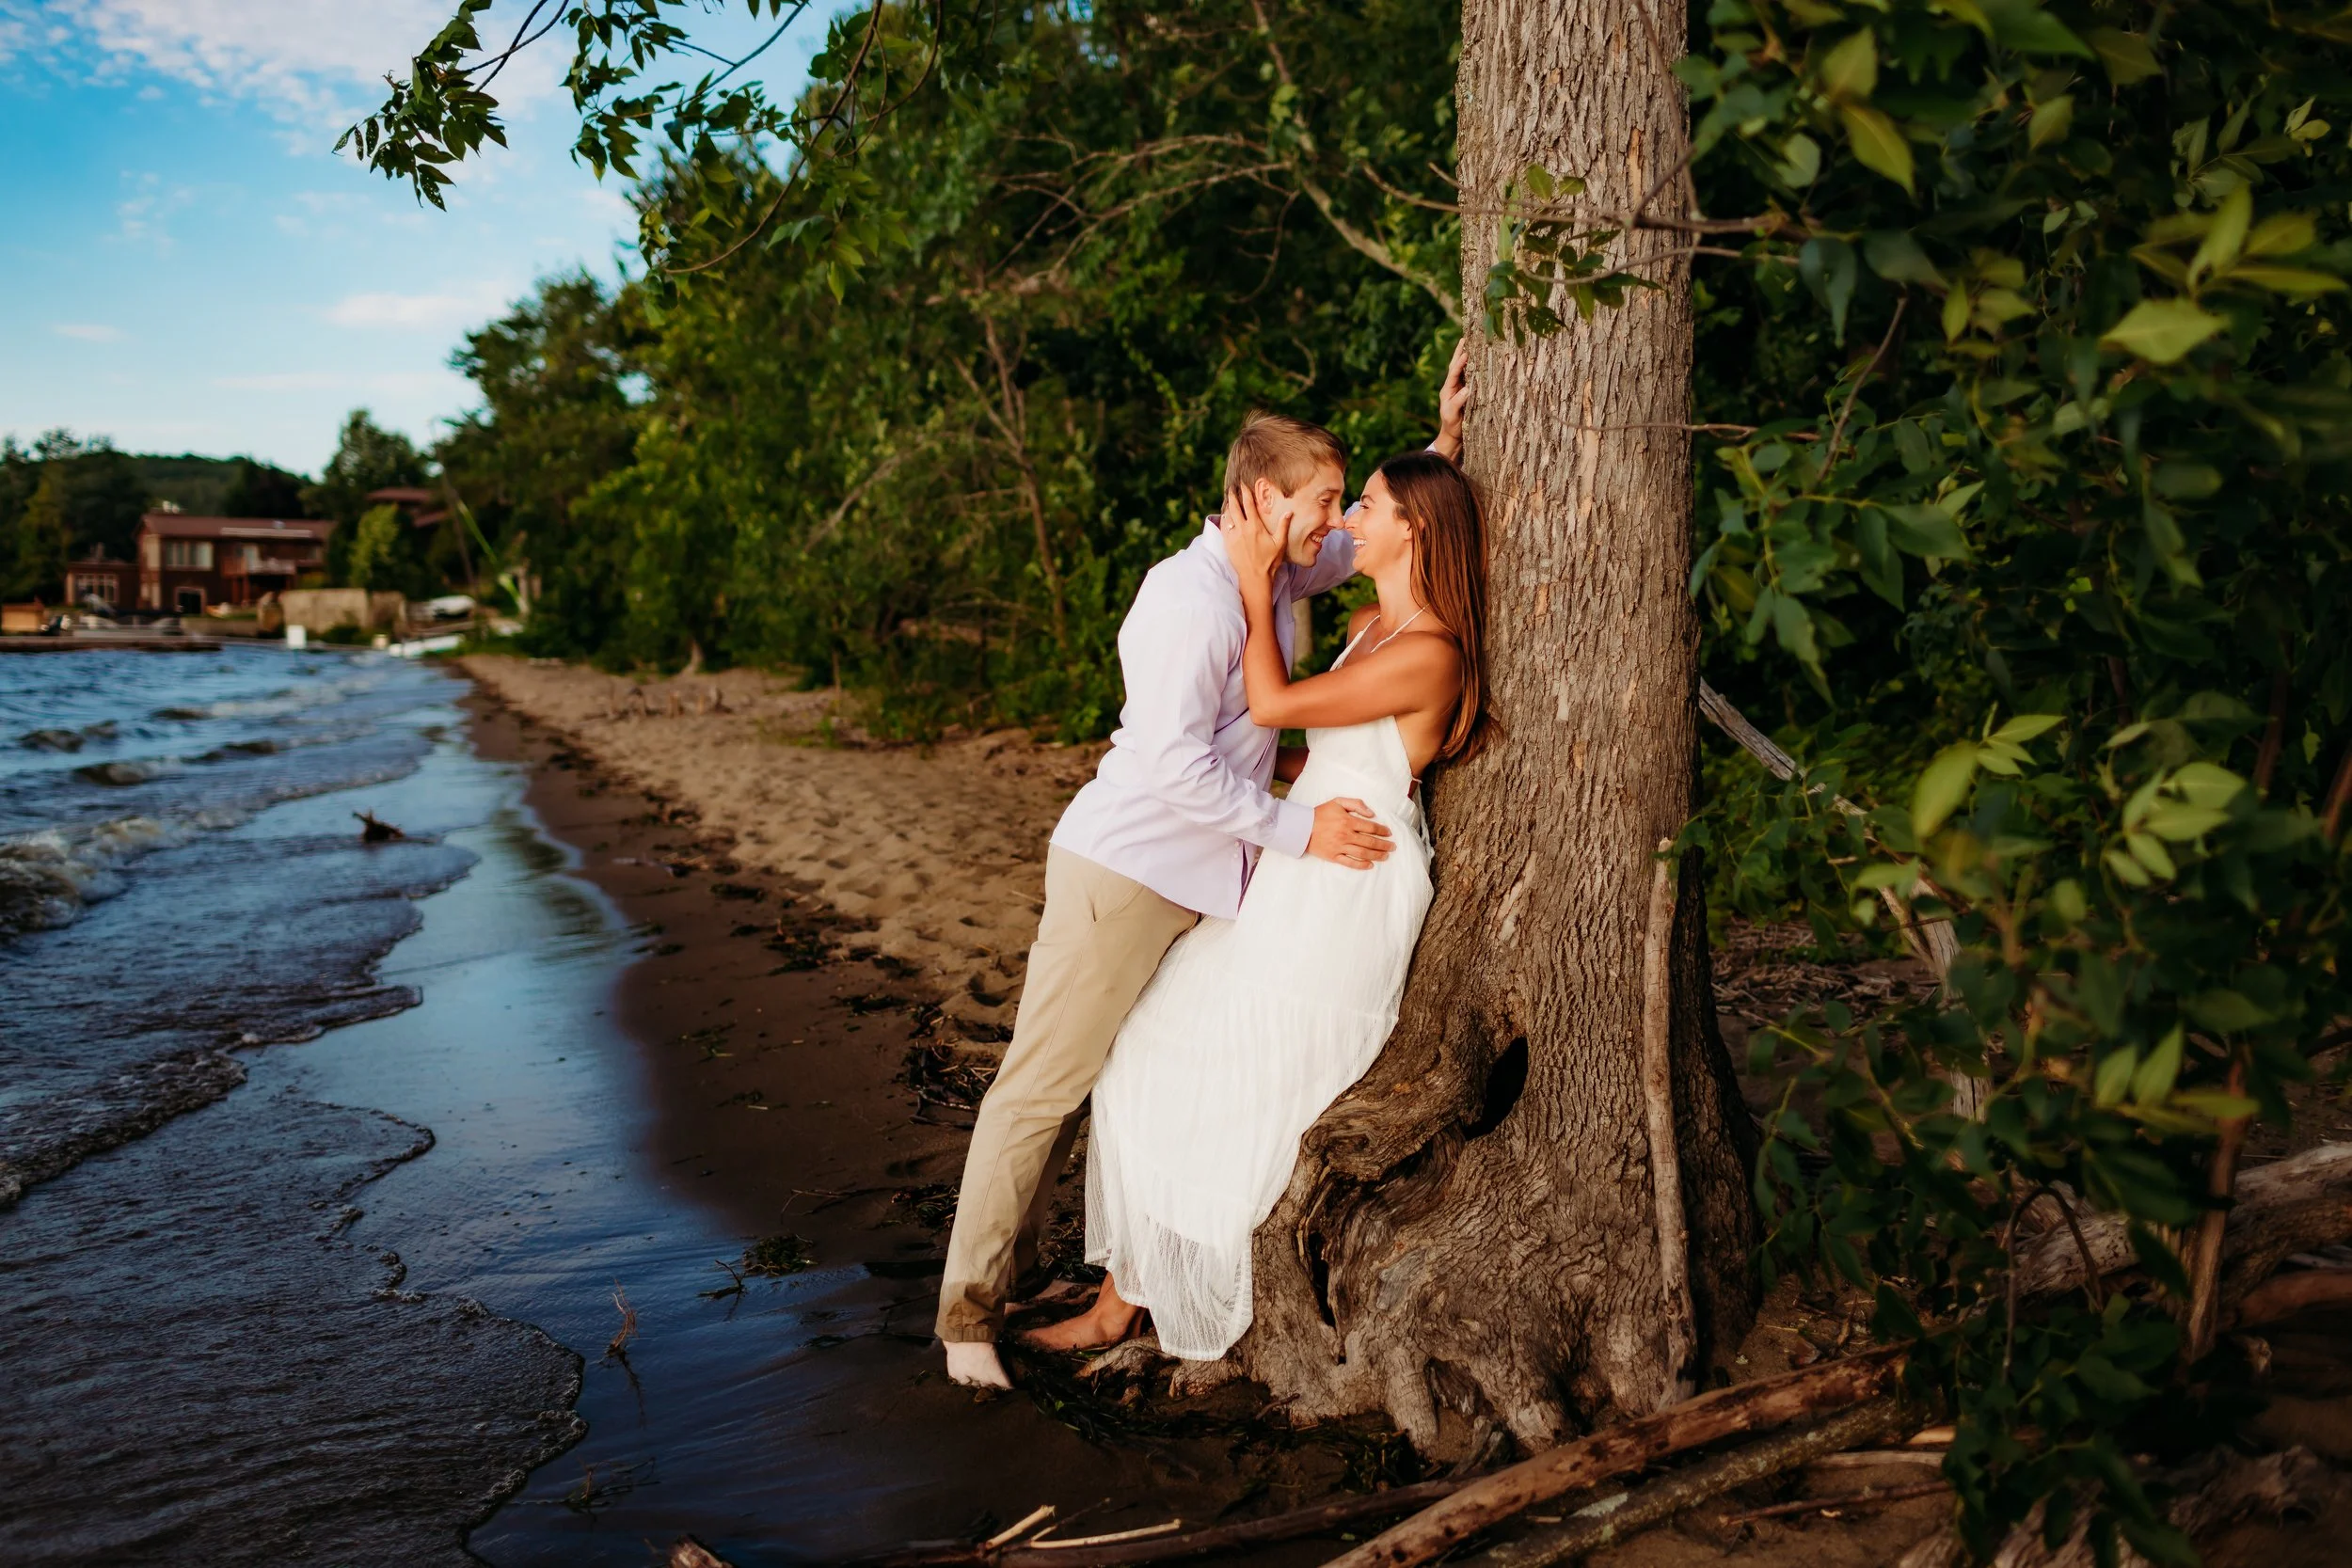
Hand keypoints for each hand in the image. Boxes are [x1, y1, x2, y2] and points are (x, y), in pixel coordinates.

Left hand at [1219, 482, 1286, 587]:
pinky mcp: (1227, 544)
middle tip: (1232, 488)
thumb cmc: (1269, 562)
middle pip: (1234, 507)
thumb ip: (1283, 526)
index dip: (1245, 493)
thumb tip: (1289, 512)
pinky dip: (1223, 518)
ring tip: (1228, 499)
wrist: (1254, 578)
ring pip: (1227, 516)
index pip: (1248, 504)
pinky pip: (1223, 527)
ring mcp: (1233, 536)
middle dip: (1233, 496)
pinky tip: (1224, 516)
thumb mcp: (1280, 544)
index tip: (1243, 484)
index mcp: (1255, 527)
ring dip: (1227, 506)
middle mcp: (1242, 529)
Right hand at [1307, 797, 1393, 869]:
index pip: (1370, 827)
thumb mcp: (1337, 802)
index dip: (1382, 830)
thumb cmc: (1320, 813)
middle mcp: (1346, 835)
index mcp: (1348, 821)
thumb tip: (1371, 814)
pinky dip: (1361, 865)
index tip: (1389, 833)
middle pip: (1370, 842)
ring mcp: (1340, 847)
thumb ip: (1356, 804)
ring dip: (1376, 855)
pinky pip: (1350, 862)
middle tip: (1393, 847)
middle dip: (1384, 845)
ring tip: (1386, 856)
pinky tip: (1370, 865)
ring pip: (1363, 853)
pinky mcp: (1333, 856)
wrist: (1301, 827)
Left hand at [1433, 338, 1471, 459]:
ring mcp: (1459, 388)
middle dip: (1459, 352)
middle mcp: (1452, 386)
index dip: (1460, 363)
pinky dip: (1472, 365)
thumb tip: (1468, 388)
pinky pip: (1468, 375)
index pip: (1453, 373)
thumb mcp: (1453, 415)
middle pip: (1455, 366)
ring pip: (1461, 369)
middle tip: (1465, 338)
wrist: (1453, 435)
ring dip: (1465, 355)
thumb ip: (1458, 402)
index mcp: (1447, 390)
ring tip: (1470, 342)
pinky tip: (1477, 358)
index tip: (1466, 353)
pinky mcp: (1465, 391)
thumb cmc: (1452, 426)